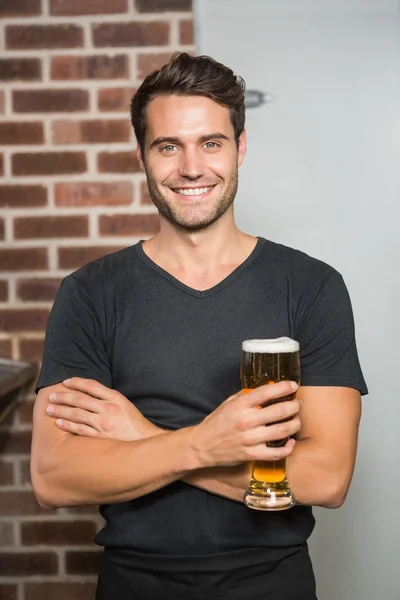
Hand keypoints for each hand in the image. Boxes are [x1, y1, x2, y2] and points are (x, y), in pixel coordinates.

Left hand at [46, 377, 162, 440]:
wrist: (145, 441)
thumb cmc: (134, 422)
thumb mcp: (124, 403)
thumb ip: (108, 397)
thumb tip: (88, 392)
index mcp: (115, 397)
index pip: (91, 385)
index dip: (77, 382)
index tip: (65, 382)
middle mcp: (108, 409)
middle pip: (80, 399)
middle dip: (63, 396)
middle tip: (51, 396)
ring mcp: (103, 424)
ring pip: (77, 414)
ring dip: (61, 411)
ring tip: (50, 409)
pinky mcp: (100, 437)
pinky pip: (80, 430)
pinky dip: (68, 425)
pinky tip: (59, 423)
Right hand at [191, 381, 300, 467]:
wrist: (202, 446)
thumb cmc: (216, 423)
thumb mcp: (228, 403)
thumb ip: (246, 396)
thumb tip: (267, 389)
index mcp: (240, 405)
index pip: (266, 392)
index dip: (283, 387)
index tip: (293, 385)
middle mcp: (246, 421)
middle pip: (280, 411)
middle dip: (294, 406)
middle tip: (298, 404)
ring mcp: (249, 439)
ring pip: (282, 431)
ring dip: (295, 424)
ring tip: (297, 420)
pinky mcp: (251, 454)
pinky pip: (276, 453)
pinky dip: (288, 448)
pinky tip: (291, 441)